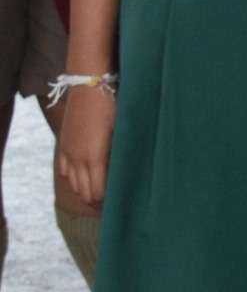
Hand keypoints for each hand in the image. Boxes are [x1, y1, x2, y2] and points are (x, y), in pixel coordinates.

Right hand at [56, 83, 114, 208]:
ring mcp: (68, 152)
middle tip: (113, 206)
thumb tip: (136, 167)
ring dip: (86, 192)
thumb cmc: (114, 104)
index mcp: (95, 157)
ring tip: (100, 196)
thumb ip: (125, 151)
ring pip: (74, 184)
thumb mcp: (124, 128)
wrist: (89, 85)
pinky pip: (65, 171)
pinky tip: (84, 179)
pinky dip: (74, 180)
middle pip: (85, 192)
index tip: (121, 206)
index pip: (98, 191)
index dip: (108, 202)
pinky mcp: (64, 145)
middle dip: (98, 202)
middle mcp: (78, 158)